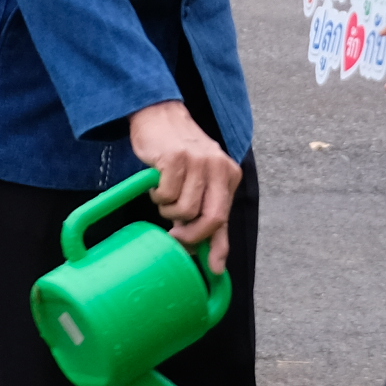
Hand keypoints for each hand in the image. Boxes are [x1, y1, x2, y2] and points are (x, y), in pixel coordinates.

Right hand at [123, 98, 242, 273]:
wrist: (160, 115)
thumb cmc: (178, 153)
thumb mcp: (200, 180)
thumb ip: (205, 212)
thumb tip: (206, 254)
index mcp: (228, 174)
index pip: (224, 218)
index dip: (218, 247)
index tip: (213, 270)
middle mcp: (218, 167)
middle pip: (210, 219)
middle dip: (190, 235)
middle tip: (174, 235)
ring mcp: (197, 162)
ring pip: (184, 210)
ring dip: (168, 210)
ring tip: (165, 195)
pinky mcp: (174, 158)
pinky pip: (165, 195)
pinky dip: (158, 195)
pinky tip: (157, 183)